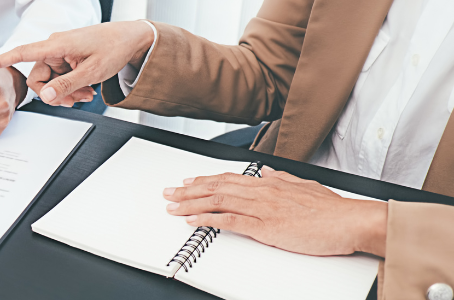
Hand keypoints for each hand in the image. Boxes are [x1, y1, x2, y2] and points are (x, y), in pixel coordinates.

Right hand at [0, 21, 153, 106]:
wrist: (130, 39)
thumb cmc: (113, 48)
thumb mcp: (91, 73)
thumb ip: (66, 86)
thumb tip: (44, 97)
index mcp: (56, 45)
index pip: (21, 53)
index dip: (0, 60)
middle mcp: (54, 47)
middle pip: (38, 78)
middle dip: (54, 93)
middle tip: (75, 100)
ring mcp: (60, 53)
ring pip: (50, 81)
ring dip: (66, 92)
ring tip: (87, 94)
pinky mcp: (66, 59)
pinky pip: (60, 78)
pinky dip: (71, 87)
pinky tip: (87, 89)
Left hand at [162, 166, 387, 256]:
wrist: (351, 221)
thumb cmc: (333, 210)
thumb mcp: (305, 185)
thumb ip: (283, 178)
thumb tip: (267, 170)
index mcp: (271, 183)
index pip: (229, 178)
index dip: (205, 179)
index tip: (187, 182)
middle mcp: (262, 192)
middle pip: (216, 187)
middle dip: (188, 190)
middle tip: (168, 192)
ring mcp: (262, 208)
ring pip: (217, 201)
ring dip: (190, 204)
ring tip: (172, 206)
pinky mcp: (265, 226)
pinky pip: (228, 221)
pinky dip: (206, 220)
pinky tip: (191, 220)